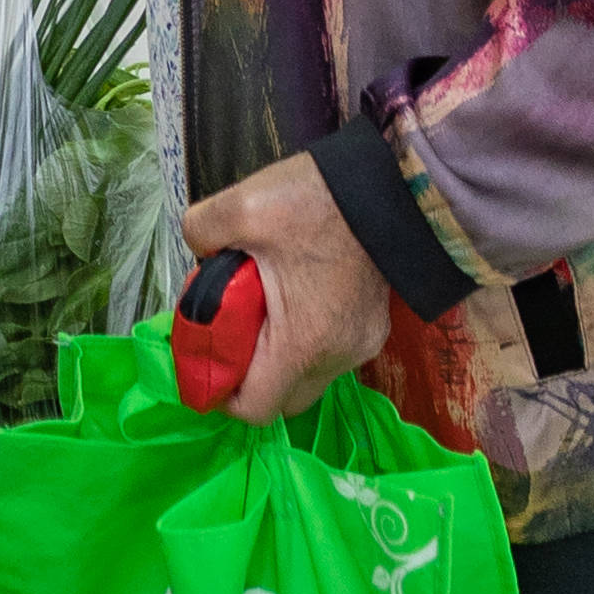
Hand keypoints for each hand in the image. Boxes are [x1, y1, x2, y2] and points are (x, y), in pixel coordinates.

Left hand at [179, 158, 396, 423]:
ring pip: (306, 375)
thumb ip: (200, 232)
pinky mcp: (373, 327)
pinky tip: (285, 295)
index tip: (200, 359)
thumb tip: (199, 250)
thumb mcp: (240, 207)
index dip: (219, 393)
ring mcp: (362, 344)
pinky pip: (328, 352)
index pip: (257, 408)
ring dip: (274, 354)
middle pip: (282, 397)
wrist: (394, 185)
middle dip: (245, 375)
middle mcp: (338, 357)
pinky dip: (300, 339)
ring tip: (252, 305)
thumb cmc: (318, 202)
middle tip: (223, 329)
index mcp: (303, 343)